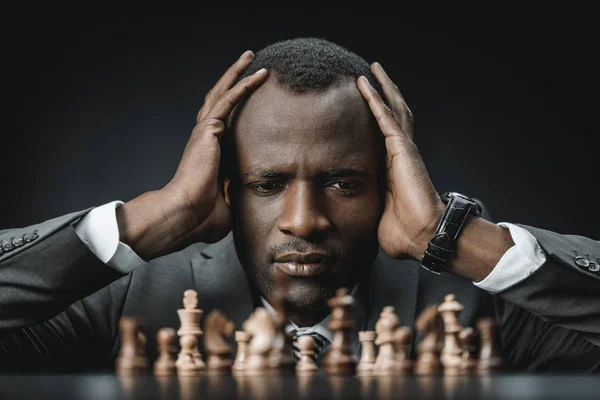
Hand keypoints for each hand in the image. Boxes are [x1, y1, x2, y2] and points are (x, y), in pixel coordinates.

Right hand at [167, 51, 267, 241]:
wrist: (187, 214)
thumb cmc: (201, 216)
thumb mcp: (227, 203)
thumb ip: (236, 195)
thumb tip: (248, 201)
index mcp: (208, 153)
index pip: (223, 123)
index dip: (234, 107)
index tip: (247, 98)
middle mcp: (205, 137)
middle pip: (219, 99)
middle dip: (233, 79)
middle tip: (248, 63)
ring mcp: (205, 131)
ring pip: (222, 92)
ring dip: (237, 73)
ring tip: (251, 57)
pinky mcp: (209, 129)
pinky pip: (228, 100)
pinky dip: (243, 85)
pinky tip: (258, 74)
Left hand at [357, 63, 444, 259]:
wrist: (421, 235)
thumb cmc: (403, 232)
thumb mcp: (380, 216)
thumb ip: (372, 209)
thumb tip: (357, 221)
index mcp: (395, 169)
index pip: (386, 136)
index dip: (379, 118)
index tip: (368, 106)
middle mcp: (401, 154)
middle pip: (394, 115)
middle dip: (384, 93)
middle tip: (372, 75)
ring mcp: (403, 149)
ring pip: (393, 108)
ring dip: (382, 88)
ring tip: (371, 69)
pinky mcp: (402, 148)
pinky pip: (385, 117)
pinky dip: (375, 98)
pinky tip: (364, 83)